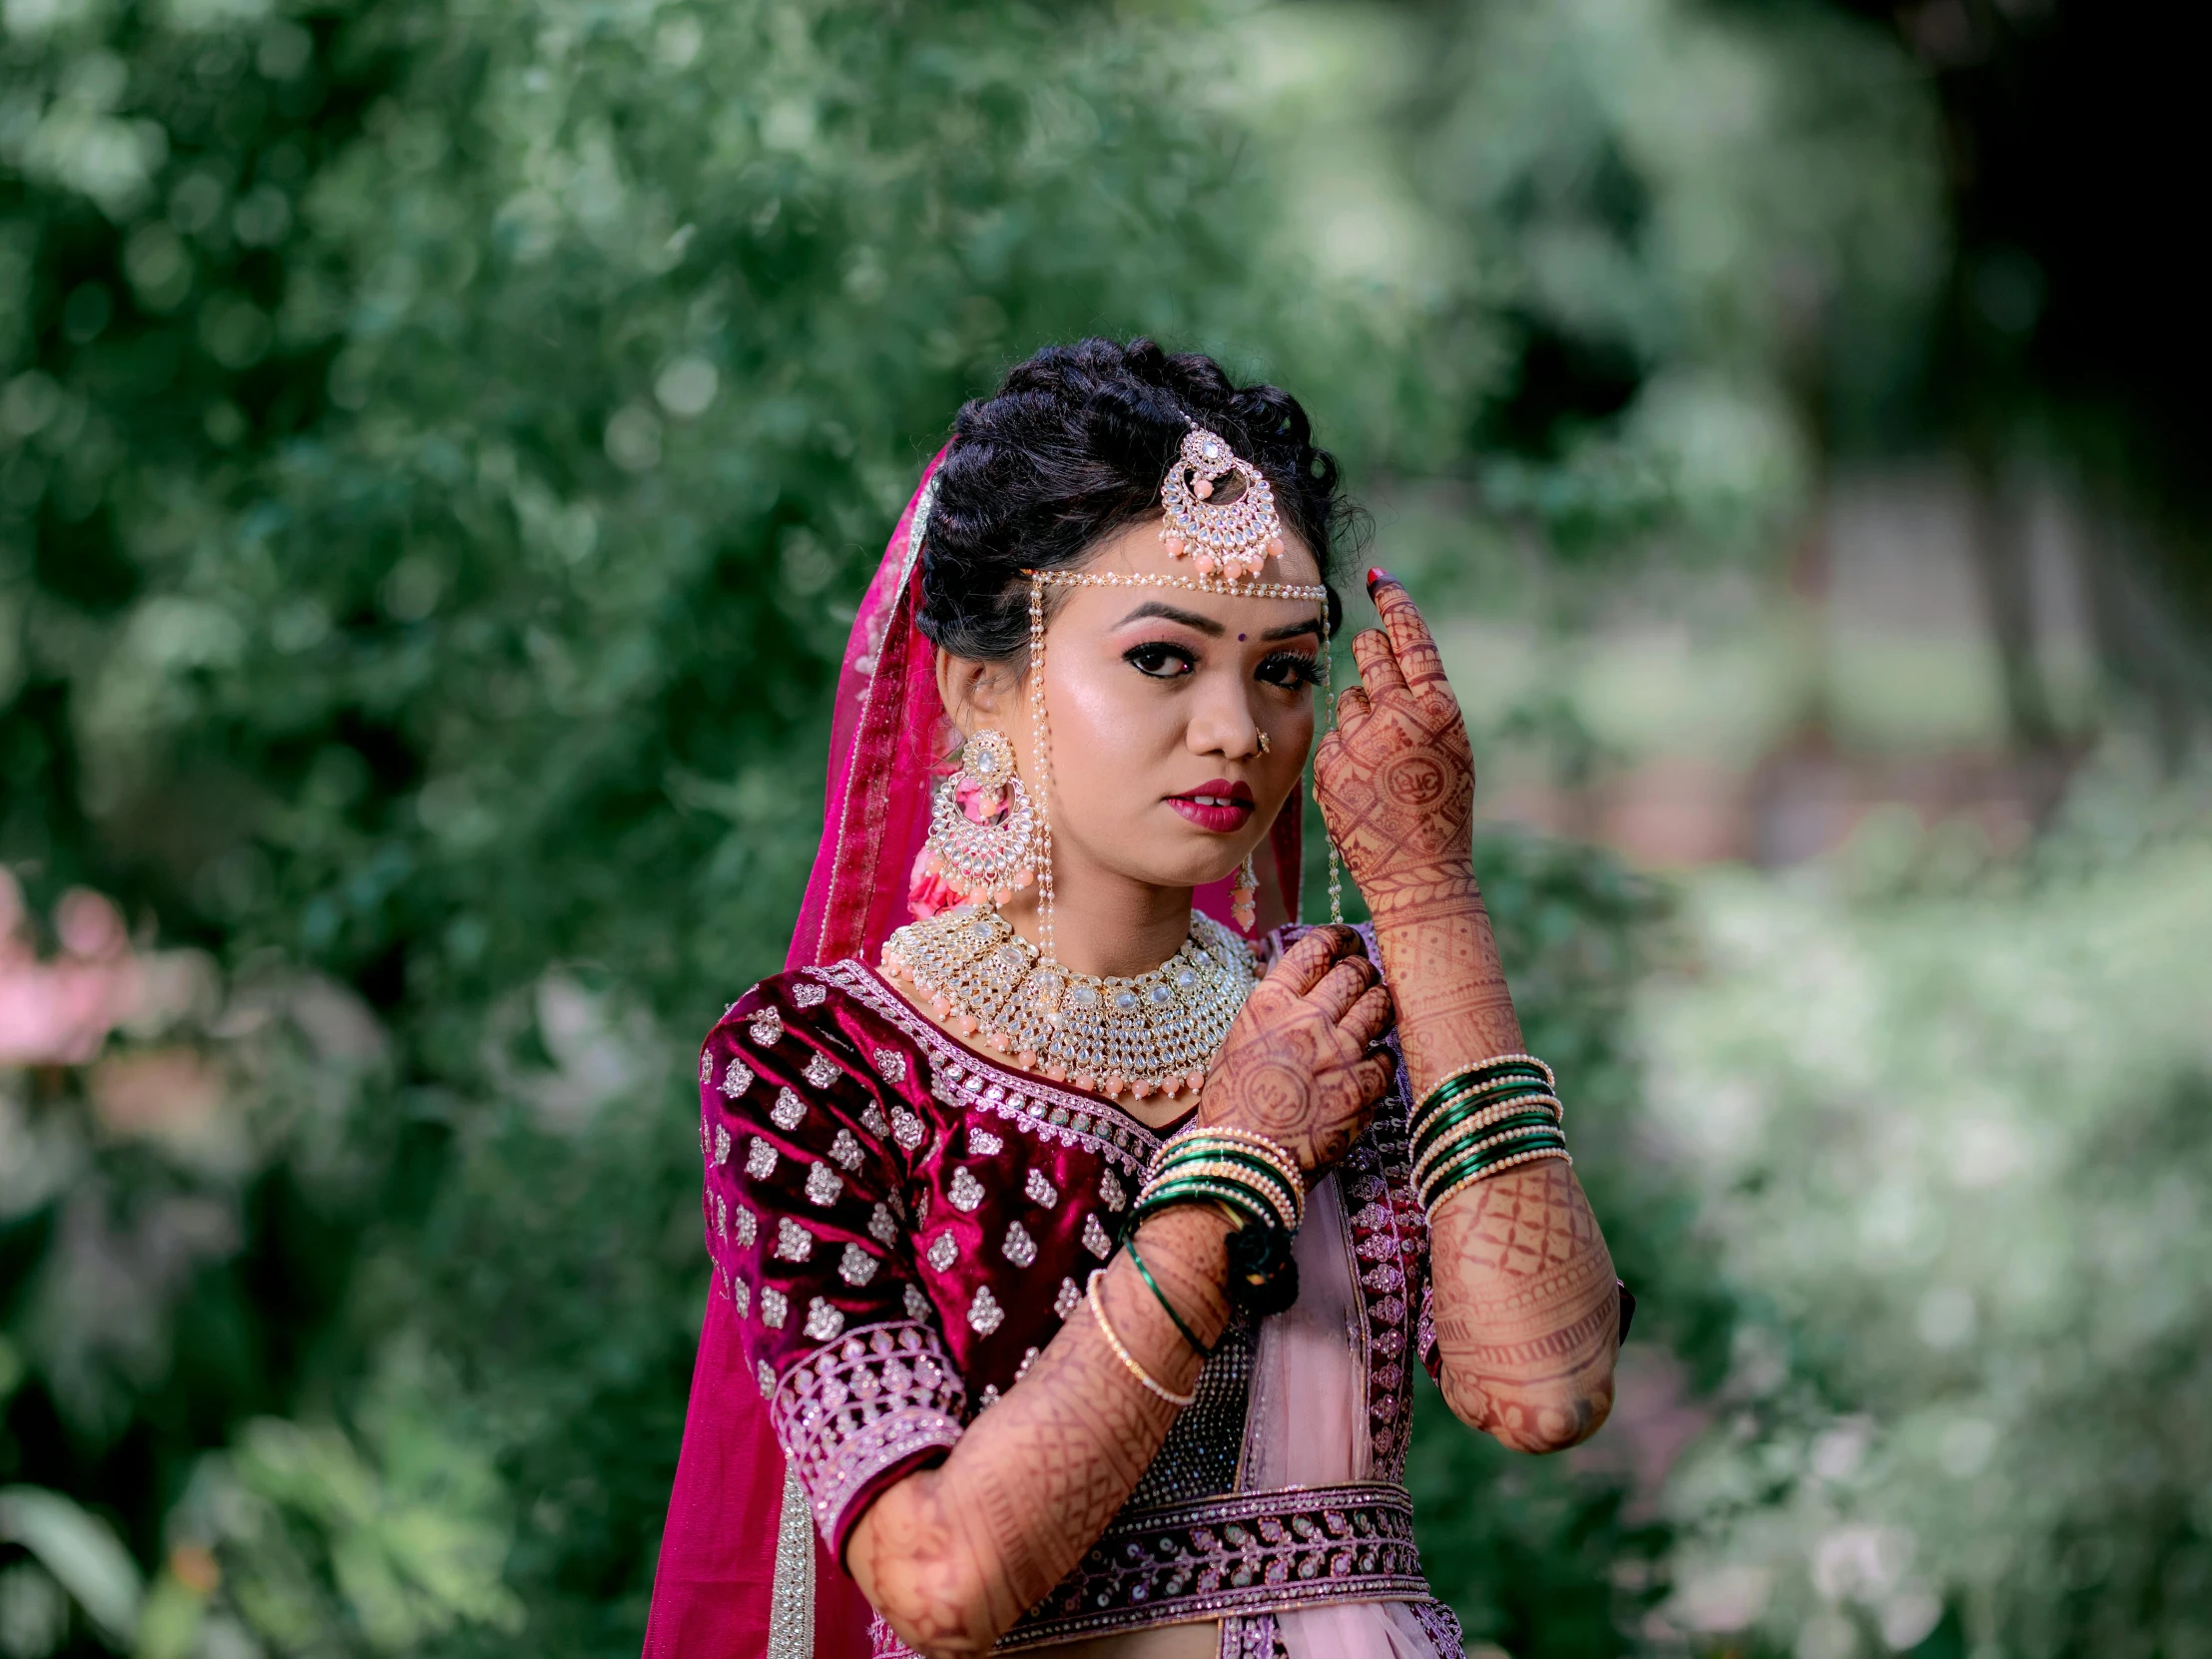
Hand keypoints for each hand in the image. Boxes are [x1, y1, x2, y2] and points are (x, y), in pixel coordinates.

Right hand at [1197, 925, 1394, 1173]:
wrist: (1243, 1163)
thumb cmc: (1232, 1107)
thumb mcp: (1239, 1044)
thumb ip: (1273, 1013)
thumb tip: (1303, 992)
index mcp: (1269, 1004)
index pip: (1316, 948)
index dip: (1340, 939)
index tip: (1349, 943)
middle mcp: (1305, 1021)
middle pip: (1356, 972)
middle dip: (1364, 974)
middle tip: (1365, 983)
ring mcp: (1338, 1053)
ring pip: (1381, 1004)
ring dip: (1380, 1007)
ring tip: (1374, 1019)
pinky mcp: (1362, 1089)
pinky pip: (1388, 1058)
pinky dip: (1382, 1061)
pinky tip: (1368, 1069)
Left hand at [1313, 572, 1476, 913]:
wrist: (1420, 872)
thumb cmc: (1441, 807)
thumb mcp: (1450, 744)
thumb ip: (1421, 699)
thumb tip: (1385, 653)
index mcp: (1440, 708)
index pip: (1411, 638)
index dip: (1395, 603)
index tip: (1378, 577)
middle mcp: (1400, 717)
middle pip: (1369, 654)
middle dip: (1371, 655)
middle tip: (1379, 674)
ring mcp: (1361, 741)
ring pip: (1347, 697)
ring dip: (1359, 715)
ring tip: (1382, 760)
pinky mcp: (1329, 765)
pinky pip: (1331, 735)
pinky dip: (1343, 749)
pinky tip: (1361, 782)